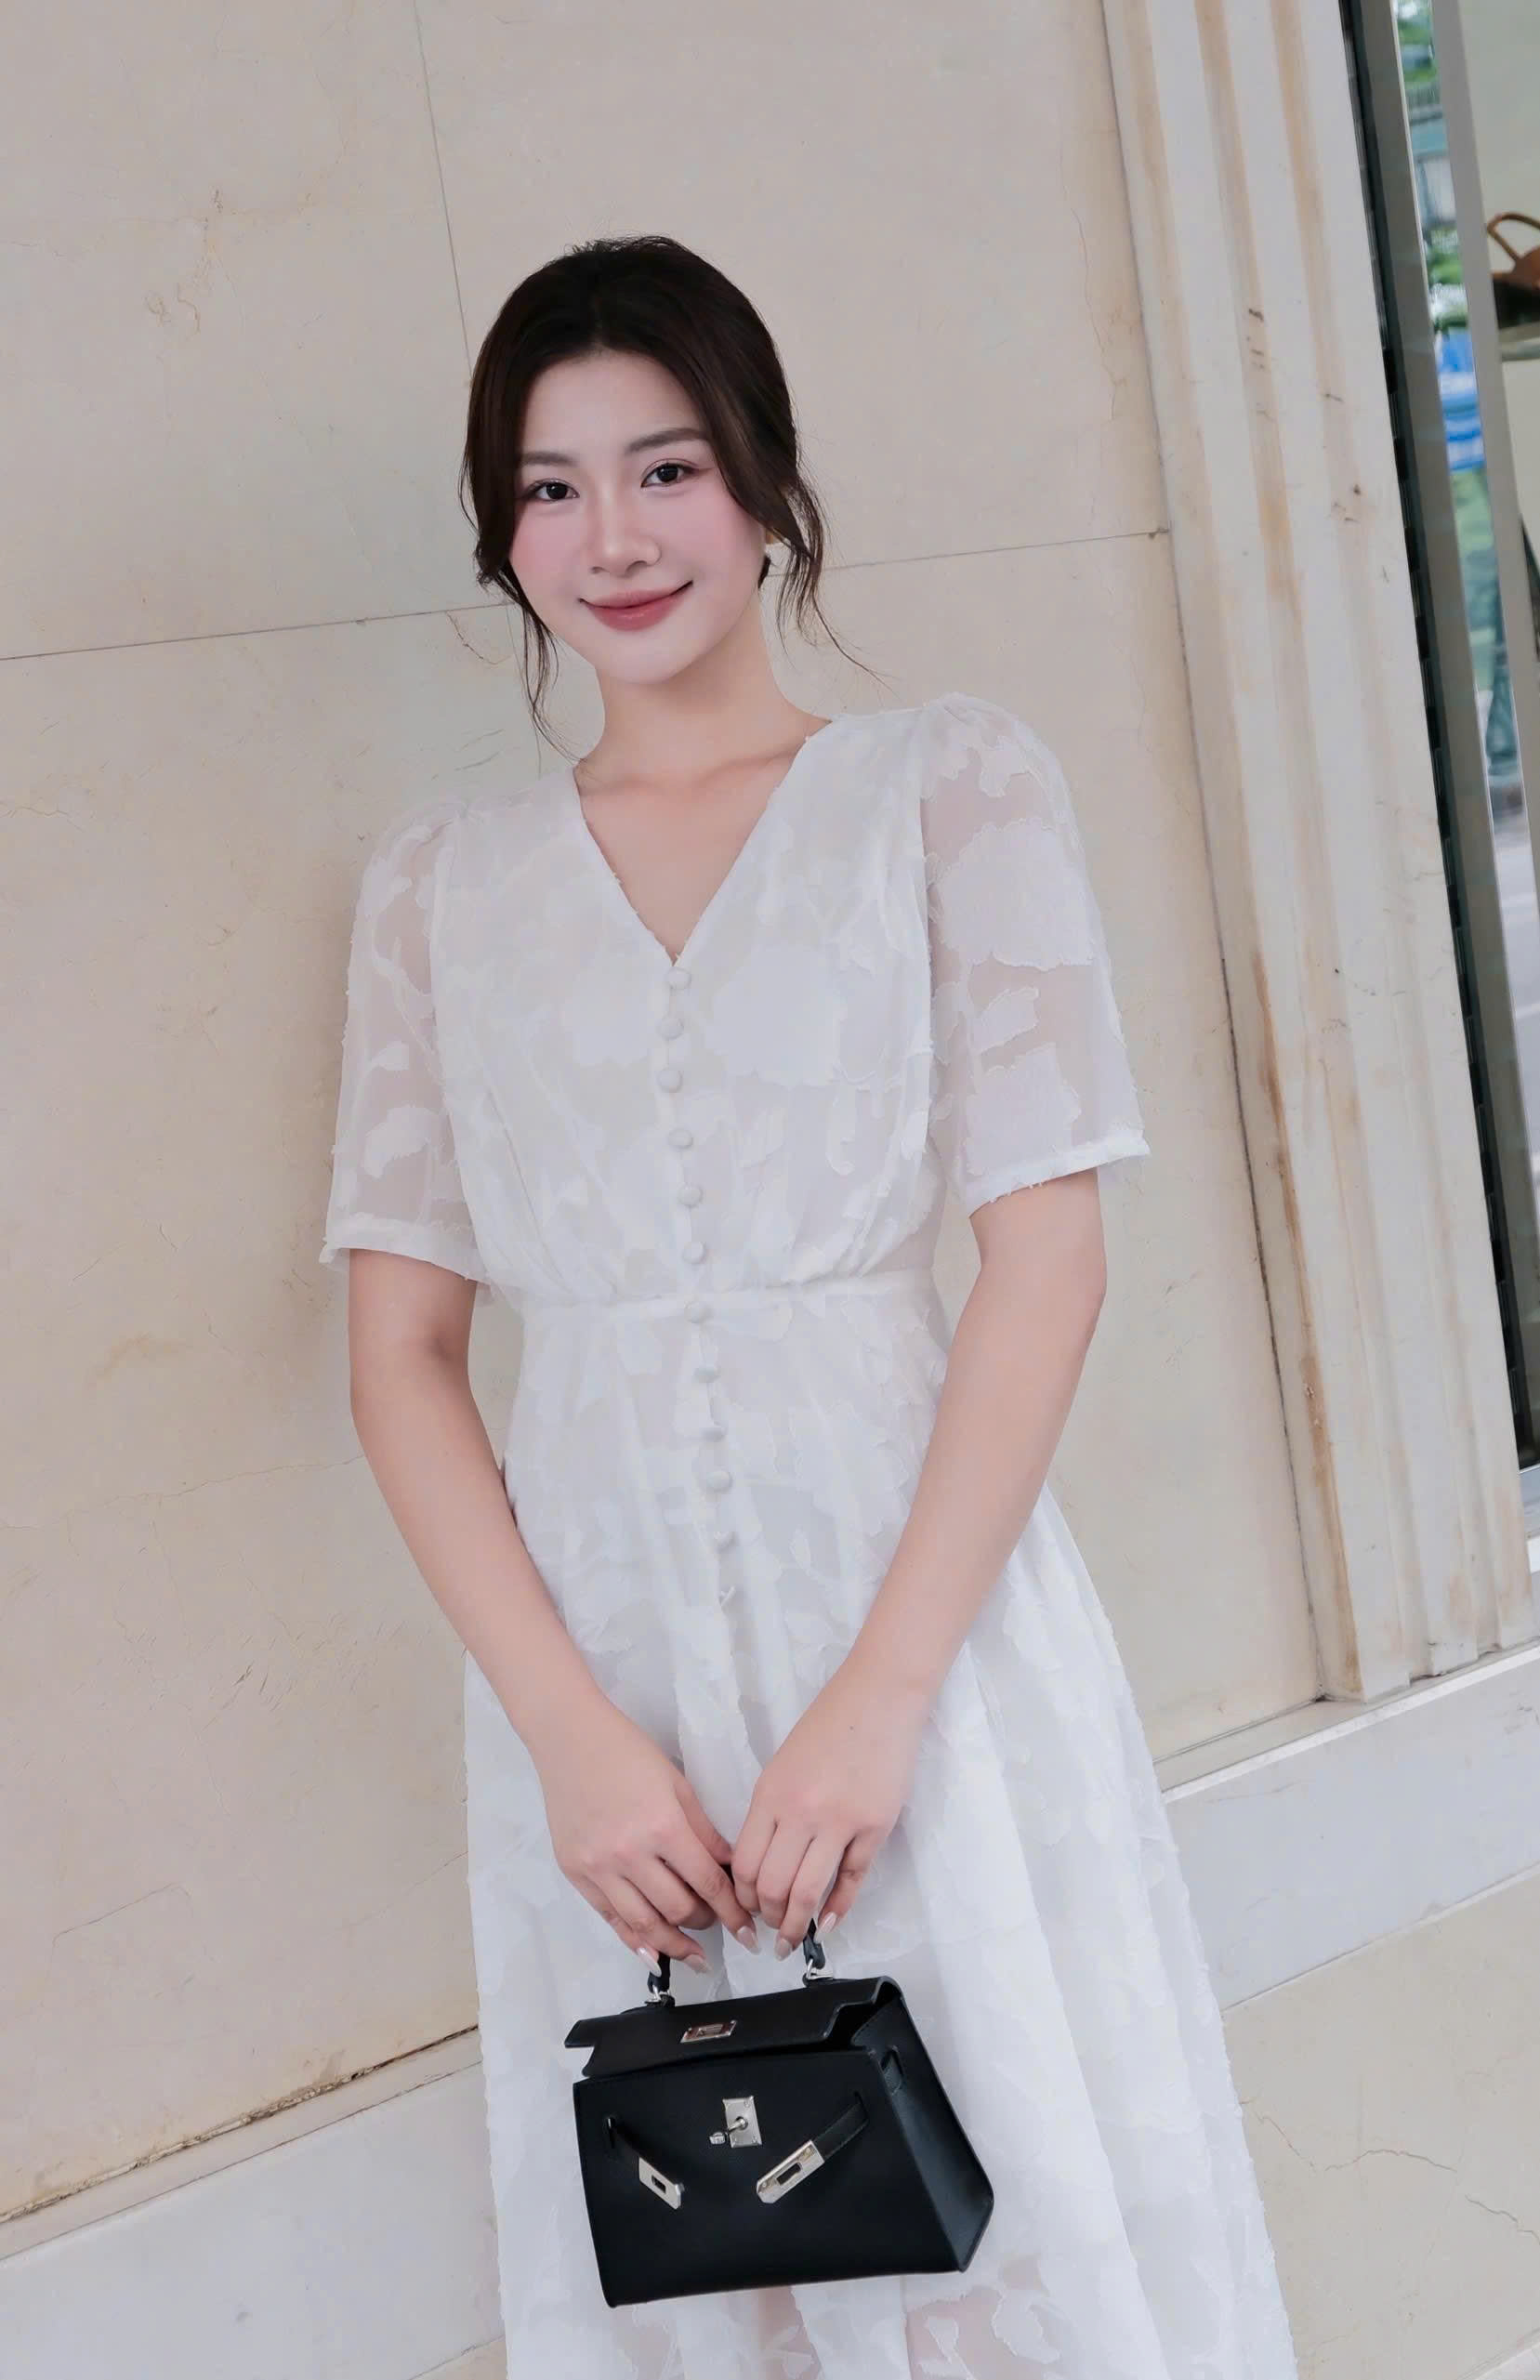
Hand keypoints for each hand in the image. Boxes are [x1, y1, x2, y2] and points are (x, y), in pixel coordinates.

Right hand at [535, 1697, 759, 1969]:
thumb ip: (704, 1832)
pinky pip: (610, 1918)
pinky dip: (634, 1939)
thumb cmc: (628, 1753)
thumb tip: (731, 1869)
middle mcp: (630, 1854)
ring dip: (673, 1944)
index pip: (708, 1883)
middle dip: (705, 1922)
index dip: (732, 1912)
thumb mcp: (677, 1785)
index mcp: (663, 1826)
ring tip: (694, 1956)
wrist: (570, 1739)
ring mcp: (598, 1867)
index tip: (747, 1930)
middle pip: (678, 1908)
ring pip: (643, 1924)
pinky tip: (653, 1950)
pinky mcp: (576, 1873)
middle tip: (719, 1924)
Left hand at [731, 1659, 929, 1955]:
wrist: (878, 1698)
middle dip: (769, 1918)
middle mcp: (800, 1812)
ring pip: (808, 1892)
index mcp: (771, 1795)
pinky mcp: (875, 1827)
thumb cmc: (828, 1727)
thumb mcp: (783, 1766)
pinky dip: (838, 1908)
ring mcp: (840, 1822)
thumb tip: (764, 1866)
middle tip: (772, 1930)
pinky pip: (851, 1880)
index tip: (747, 1911)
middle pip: (773, 1887)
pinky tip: (829, 1922)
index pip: (745, 1865)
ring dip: (798, 1924)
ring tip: (795, 1937)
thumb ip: (772, 1813)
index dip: (742, 1898)